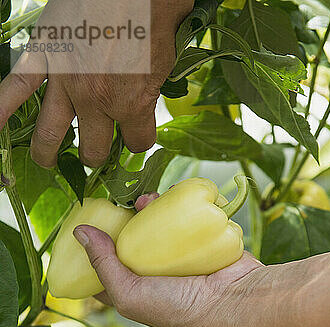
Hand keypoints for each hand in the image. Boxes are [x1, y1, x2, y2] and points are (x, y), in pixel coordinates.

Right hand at [0, 0, 193, 167]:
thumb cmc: (157, 13)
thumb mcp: (167, 62)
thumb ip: (152, 90)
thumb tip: (146, 100)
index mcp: (132, 103)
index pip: (138, 143)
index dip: (140, 139)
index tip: (140, 133)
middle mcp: (96, 101)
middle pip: (93, 149)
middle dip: (98, 152)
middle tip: (98, 148)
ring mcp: (66, 81)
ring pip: (52, 133)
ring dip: (50, 153)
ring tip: (49, 161)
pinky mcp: (45, 55)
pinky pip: (17, 86)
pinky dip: (2, 108)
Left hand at [74, 192, 329, 326]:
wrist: (232, 300)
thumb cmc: (177, 307)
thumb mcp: (128, 293)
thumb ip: (102, 263)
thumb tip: (79, 231)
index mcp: (135, 293)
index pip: (103, 271)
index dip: (89, 251)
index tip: (80, 225)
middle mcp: (154, 275)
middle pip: (128, 243)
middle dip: (117, 223)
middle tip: (107, 203)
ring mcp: (176, 257)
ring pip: (152, 228)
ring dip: (142, 211)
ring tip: (136, 198)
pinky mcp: (197, 240)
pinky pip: (177, 218)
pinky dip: (168, 206)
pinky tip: (157, 197)